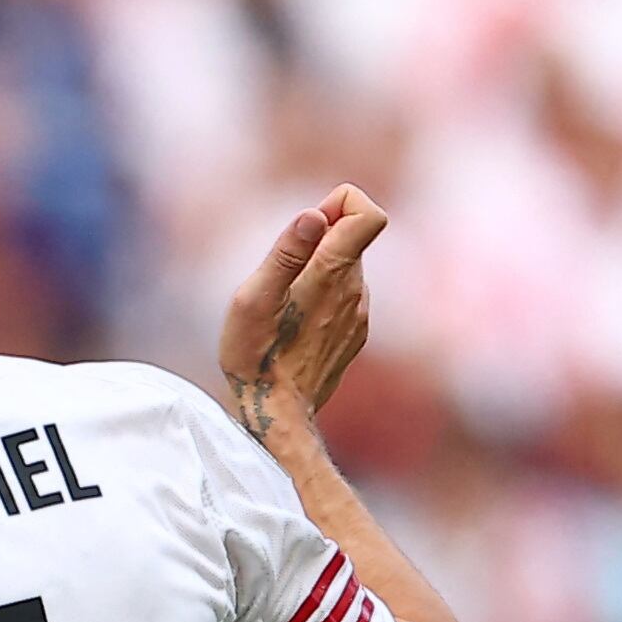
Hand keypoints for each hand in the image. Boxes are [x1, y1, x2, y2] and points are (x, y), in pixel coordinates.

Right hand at [218, 183, 387, 447]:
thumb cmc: (256, 358)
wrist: (277, 417)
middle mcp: (355, 290)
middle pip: (351, 238)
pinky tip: (295, 327)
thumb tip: (315, 214)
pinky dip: (322, 298)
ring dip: (317, 273)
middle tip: (280, 274)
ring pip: (345, 270)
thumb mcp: (253, 299)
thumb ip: (285, 253)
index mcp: (333, 274)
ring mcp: (359, 314)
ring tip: (283, 307)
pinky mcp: (355, 334)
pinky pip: (344, 298)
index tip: (309, 226)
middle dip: (318, 241)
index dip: (341, 204)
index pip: (368, 214)